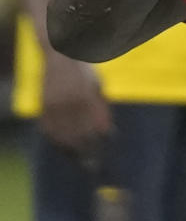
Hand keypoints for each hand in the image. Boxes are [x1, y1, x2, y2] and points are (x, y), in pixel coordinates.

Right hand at [40, 51, 111, 169]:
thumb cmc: (85, 72)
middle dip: (87, 151)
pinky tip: (64, 148)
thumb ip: (102, 108)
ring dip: (72, 150)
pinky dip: (57, 141)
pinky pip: (49, 130)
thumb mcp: (99, 86)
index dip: (100, 141)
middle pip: (79, 135)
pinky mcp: (44, 107)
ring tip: (80, 159)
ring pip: (63, 135)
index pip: (94, 126)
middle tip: (94, 164)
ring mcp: (54, 105)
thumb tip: (106, 131)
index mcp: (87, 97)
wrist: (60, 57)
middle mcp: (70, 103)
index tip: (104, 151)